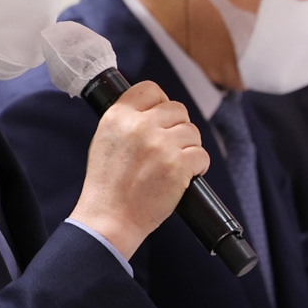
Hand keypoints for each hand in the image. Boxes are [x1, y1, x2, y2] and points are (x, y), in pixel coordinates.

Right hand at [70, 81, 209, 258]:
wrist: (109, 218)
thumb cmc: (107, 185)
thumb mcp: (105, 139)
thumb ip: (126, 121)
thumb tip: (153, 110)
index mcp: (118, 116)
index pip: (150, 90)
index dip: (161, 103)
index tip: (162, 118)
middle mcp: (140, 126)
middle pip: (177, 109)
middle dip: (178, 127)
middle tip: (170, 146)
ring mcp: (161, 145)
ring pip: (192, 132)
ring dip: (189, 147)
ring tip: (175, 164)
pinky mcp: (178, 165)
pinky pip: (202, 155)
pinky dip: (198, 167)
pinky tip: (185, 176)